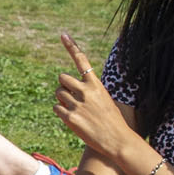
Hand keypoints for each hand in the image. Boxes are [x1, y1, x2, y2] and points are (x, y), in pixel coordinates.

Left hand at [54, 34, 137, 164]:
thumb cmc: (112, 119)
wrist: (117, 140)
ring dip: (62, 99)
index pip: (81, 61)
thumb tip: (68, 87)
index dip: (71, 46)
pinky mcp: (70, 117)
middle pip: (62, 78)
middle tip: (71, 96)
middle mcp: (85, 91)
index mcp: (95, 84)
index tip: (63, 34)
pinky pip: (56, 108)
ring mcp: (77, 104)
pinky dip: (61, 112)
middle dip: (63, 86)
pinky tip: (72, 118)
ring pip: (58, 93)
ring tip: (75, 109)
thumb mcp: (104, 99)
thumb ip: (88, 90)